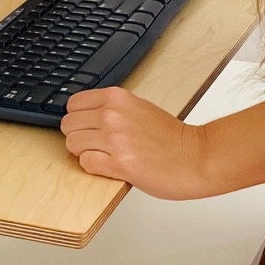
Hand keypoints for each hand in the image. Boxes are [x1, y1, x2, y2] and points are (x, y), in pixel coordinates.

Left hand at [59, 88, 216, 199]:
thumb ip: (113, 109)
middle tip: (95, 144)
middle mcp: (113, 115)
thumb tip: (85, 117)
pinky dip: (93, 166)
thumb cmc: (172, 137)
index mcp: (118, 98)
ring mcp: (115, 139)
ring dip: (84, 152)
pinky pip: (86, 163)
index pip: (73, 104)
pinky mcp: (119, 163)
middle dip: (78, 136)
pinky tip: (109, 165)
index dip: (78, 118)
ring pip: (73, 144)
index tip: (86, 126)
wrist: (196, 157)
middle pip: (68, 125)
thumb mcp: (140, 108)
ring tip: (104, 155)